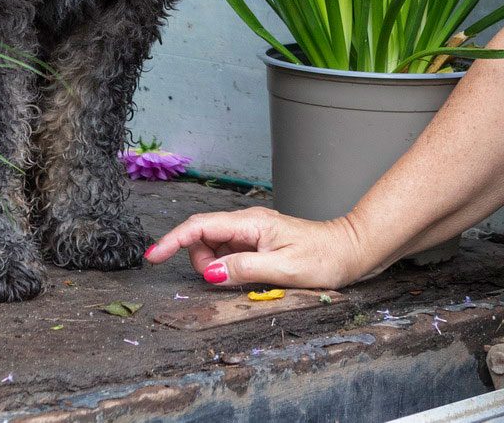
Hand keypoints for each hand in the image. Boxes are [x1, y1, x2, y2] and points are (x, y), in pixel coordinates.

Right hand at [144, 206, 371, 289]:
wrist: (351, 249)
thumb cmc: (325, 257)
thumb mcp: (284, 269)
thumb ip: (244, 269)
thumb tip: (209, 272)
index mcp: (251, 222)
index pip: (199, 227)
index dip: (172, 241)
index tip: (152, 256)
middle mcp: (248, 223)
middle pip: (202, 238)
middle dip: (200, 261)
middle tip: (227, 281)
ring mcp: (252, 232)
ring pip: (214, 248)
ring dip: (216, 267)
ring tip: (245, 279)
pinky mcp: (258, 243)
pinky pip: (229, 254)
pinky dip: (228, 268)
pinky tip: (247, 276)